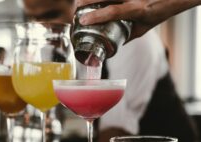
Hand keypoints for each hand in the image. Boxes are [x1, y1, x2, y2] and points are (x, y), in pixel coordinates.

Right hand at [75, 0, 200, 40]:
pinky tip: (92, 1)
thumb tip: (112, 44)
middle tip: (76, 9)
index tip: (82, 21)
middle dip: (85, 0)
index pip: (113, 11)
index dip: (96, 16)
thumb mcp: (143, 29)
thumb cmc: (158, 13)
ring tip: (81, 4)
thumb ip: (127, 36)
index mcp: (137, 9)